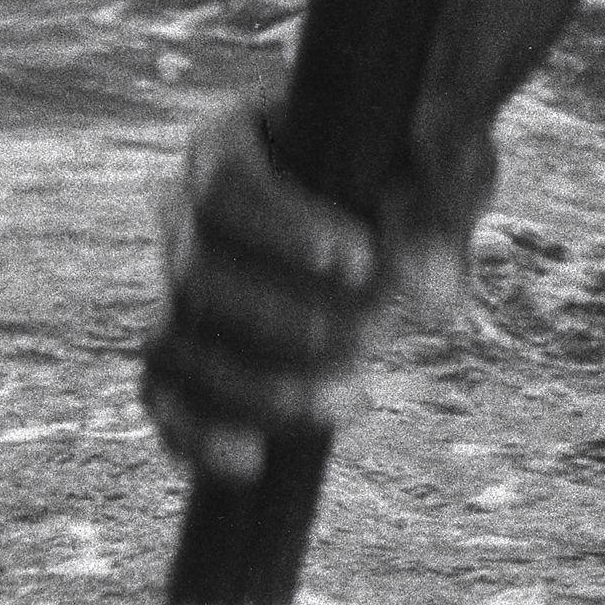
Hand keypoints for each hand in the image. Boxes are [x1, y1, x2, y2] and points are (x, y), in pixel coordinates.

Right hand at [141, 92, 491, 484]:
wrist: (396, 201)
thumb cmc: (415, 163)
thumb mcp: (441, 167)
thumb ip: (439, 212)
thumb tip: (436, 292)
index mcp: (229, 144)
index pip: (226, 186)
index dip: (282, 228)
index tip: (358, 262)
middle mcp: (185, 213)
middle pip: (197, 271)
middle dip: (285, 318)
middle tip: (376, 333)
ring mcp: (177, 286)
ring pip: (177, 343)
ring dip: (257, 385)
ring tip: (350, 398)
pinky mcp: (187, 351)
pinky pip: (164, 397)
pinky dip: (195, 434)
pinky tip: (251, 461)